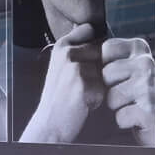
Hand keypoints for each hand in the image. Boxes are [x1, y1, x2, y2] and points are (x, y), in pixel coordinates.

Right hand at [20, 24, 103, 144]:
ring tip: (82, 94)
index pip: (91, 31)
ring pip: (106, 70)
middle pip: (103, 52)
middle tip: (81, 85)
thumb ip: (77, 49)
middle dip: (100, 68)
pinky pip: (105, 88)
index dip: (96, 45)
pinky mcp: (83, 85)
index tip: (89, 60)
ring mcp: (75, 69)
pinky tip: (83, 103)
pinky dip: (98, 98)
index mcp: (61, 46)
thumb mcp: (61, 66)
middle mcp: (67, 54)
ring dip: (100, 84)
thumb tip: (102, 35)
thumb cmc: (58, 97)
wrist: (48, 124)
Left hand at [100, 36, 154, 147]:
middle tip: (122, 96)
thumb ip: (104, 50)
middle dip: (107, 90)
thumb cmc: (128, 96)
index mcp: (139, 47)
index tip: (113, 77)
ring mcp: (151, 85)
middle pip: (106, 74)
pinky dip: (123, 122)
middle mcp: (147, 62)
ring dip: (115, 107)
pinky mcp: (152, 110)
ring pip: (112, 97)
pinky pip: (121, 116)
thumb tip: (85, 27)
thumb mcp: (119, 67)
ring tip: (127, 106)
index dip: (101, 68)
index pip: (105, 50)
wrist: (149, 127)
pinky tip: (134, 119)